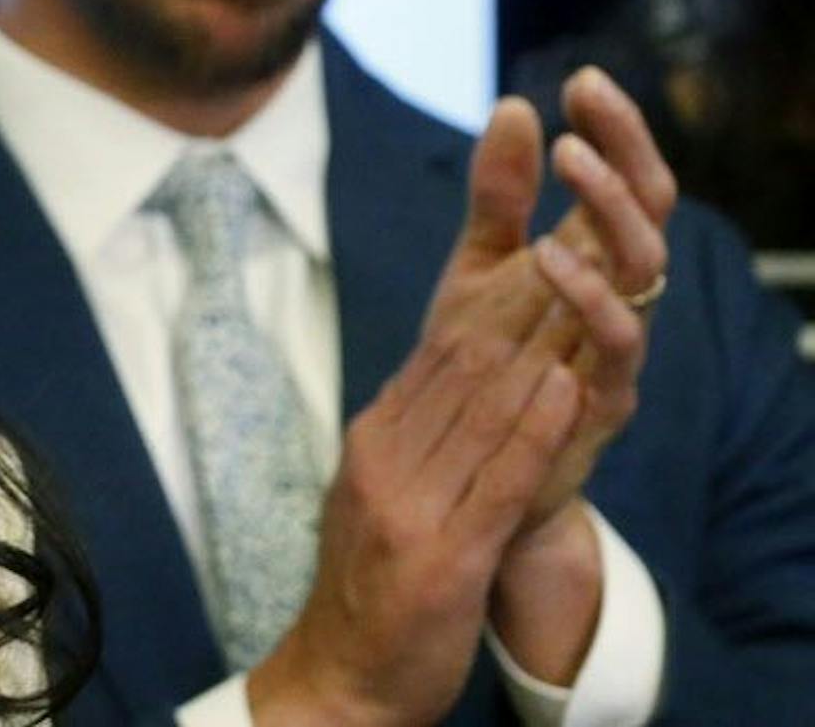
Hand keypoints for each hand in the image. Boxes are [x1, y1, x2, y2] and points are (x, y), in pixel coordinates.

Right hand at [248, 108, 589, 725]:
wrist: (340, 678)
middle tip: (568, 243)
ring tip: (580, 293)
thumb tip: (445, 374)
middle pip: (460, 364)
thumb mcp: (379, 494)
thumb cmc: (370, 593)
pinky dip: (530, 428)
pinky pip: (494, 478)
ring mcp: (410, 504)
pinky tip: (560, 387)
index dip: (492, 296)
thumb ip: (410, 436)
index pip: (439, 352)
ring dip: (536, 346)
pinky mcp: (442, 553)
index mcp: (374, 438)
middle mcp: (385, 458)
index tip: (536, 246)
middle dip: (518, 301)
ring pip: (480, 408)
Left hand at [435, 75, 673, 530]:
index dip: (616, 129)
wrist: (472, 467)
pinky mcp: (602, 399)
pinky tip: (550, 258)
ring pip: (645, 272)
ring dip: (613, 212)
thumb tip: (514, 103)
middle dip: (625, 156)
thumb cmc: (484, 360)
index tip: (581, 78)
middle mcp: (619, 297)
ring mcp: (616, 347)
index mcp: (593, 258)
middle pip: (650, 215)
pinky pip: (617, 345)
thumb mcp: (479, 265)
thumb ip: (497, 194)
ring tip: (570, 162)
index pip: (624, 180)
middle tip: (582, 112)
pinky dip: (591, 299)